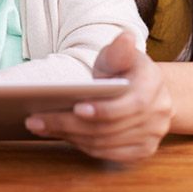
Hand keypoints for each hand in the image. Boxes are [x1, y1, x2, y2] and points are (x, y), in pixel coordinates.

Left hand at [25, 32, 173, 162]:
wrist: (148, 89)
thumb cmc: (126, 68)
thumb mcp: (121, 53)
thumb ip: (120, 49)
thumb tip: (125, 37)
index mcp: (152, 87)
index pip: (126, 106)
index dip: (101, 110)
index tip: (75, 108)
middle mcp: (157, 116)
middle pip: (108, 128)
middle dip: (69, 125)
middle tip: (35, 120)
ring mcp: (151, 137)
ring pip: (105, 144)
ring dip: (70, 137)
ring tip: (40, 126)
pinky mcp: (142, 151)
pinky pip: (107, 154)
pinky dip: (82, 146)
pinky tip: (60, 135)